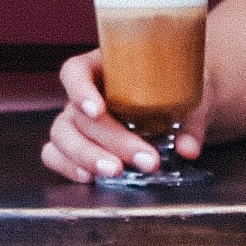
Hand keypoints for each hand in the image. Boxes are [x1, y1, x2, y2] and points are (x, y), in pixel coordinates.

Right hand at [43, 47, 204, 184]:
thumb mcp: (189, 96)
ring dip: (87, 157)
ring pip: (61, 137)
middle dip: (110, 140)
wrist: (177, 106)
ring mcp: (75, 121)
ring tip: (116, 172)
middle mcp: (84, 95)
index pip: (75, 71)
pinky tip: (91, 178)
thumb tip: (188, 149)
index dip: (80, 90)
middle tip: (145, 159)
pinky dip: (68, 168)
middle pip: (76, 114)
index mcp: (102, 67)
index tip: (98, 110)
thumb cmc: (176, 91)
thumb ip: (191, 120)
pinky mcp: (73, 146)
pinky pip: (55, 156)